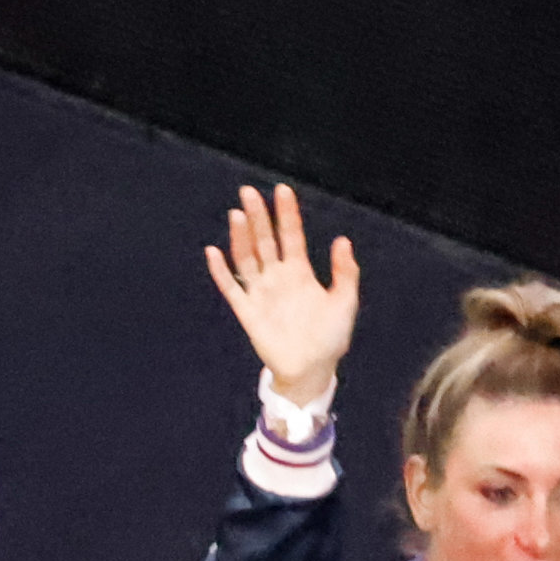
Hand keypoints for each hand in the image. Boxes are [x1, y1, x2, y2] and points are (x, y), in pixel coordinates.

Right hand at [201, 181, 356, 408]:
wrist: (313, 370)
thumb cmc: (331, 337)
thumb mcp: (344, 302)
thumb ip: (345, 272)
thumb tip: (343, 240)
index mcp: (300, 272)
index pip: (291, 235)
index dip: (286, 213)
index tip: (282, 190)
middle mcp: (278, 277)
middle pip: (265, 240)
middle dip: (257, 216)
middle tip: (249, 192)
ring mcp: (261, 293)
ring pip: (247, 258)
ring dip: (241, 237)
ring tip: (237, 214)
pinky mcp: (248, 312)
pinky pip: (232, 288)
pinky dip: (222, 271)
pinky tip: (214, 252)